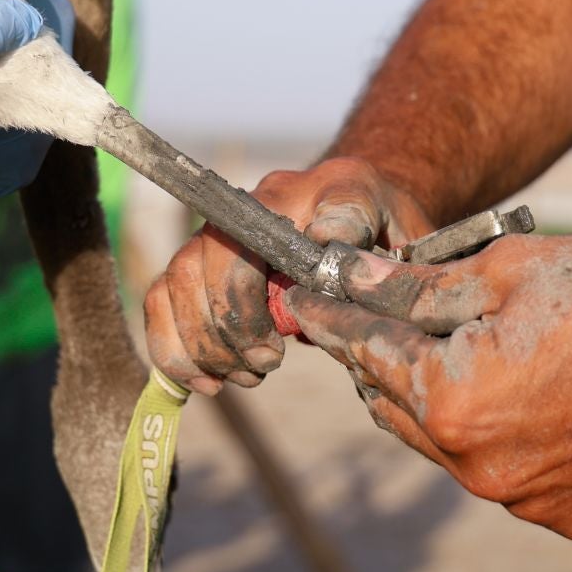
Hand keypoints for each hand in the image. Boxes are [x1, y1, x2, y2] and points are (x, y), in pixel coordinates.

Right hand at [143, 157, 436, 394]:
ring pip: (180, 279)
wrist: (355, 218)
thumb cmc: (384, 240)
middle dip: (235, 323)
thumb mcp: (410, 247)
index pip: (330, 211)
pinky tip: (207, 382)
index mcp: (334, 189)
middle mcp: (264, 199)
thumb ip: (388, 262)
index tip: (307, 323)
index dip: (317, 257)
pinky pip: (161, 298)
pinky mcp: (197, 261)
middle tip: (268, 363)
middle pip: (220, 255)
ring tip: (245, 375)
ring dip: (206, 341)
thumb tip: (341, 276)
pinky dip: (173, 348)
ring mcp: (222, 228)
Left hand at [284, 233, 571, 539]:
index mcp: (453, 402)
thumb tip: (353, 283)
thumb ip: (420, 287)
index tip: (309, 302)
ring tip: (482, 350)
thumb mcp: (509, 269)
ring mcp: (525, 501)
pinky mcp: (570, 518)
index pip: (366, 357)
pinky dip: (508, 436)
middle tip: (389, 317)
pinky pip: (511, 473)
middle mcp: (479, 467)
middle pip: (400, 409)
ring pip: (453, 445)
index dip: (335, 320)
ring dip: (451, 402)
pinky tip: (540, 394)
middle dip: (390, 361)